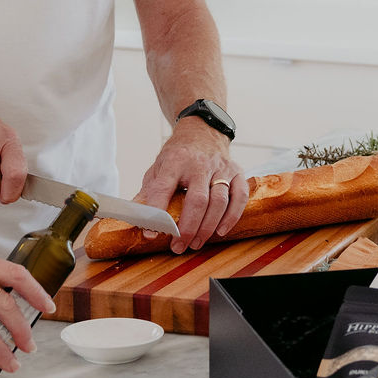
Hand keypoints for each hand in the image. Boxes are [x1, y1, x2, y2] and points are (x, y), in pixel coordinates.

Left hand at [136, 118, 246, 252]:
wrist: (203, 131)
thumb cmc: (178, 154)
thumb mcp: (159, 166)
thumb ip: (150, 190)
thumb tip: (138, 217)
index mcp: (175, 160)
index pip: (163, 188)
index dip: (156, 212)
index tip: (151, 233)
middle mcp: (199, 164)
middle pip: (197, 200)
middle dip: (188, 228)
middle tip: (178, 246)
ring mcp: (221, 168)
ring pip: (219, 202)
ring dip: (208, 227)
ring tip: (196, 243)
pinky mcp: (237, 172)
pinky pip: (239, 197)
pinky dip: (232, 217)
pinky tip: (221, 231)